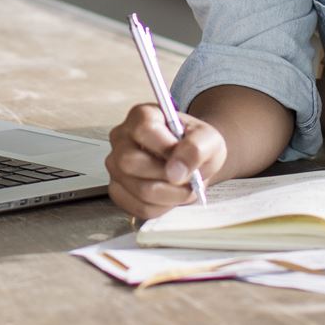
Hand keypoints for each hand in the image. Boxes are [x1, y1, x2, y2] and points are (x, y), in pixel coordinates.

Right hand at [105, 103, 226, 220]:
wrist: (191, 161)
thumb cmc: (195, 145)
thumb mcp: (208, 139)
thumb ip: (195, 148)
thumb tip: (176, 171)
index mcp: (141, 116)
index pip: (143, 130)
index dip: (166, 149)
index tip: (184, 160)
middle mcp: (122, 138)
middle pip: (131, 162)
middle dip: (167, 178)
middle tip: (188, 179)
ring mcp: (116, 164)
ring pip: (137, 189)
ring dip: (169, 196)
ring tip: (184, 188)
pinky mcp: (118, 189)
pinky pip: (137, 207)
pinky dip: (161, 208)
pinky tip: (170, 197)